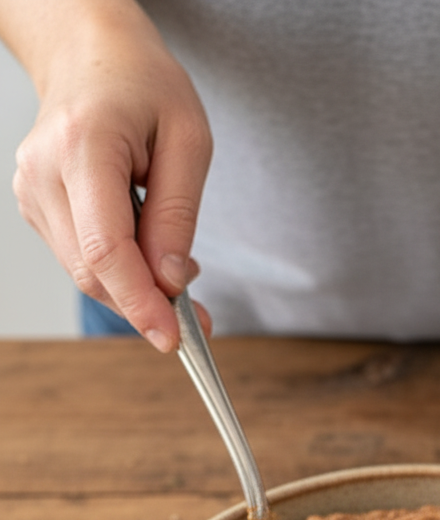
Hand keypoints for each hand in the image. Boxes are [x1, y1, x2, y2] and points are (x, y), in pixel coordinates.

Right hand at [11, 5, 211, 348]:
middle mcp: (43, 172)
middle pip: (93, 271)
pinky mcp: (36, 207)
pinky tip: (147, 250)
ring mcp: (32, 192)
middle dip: (147, 305)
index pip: (104, 248)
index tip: (172, 337)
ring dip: (136, 289)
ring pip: (85, 273)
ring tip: (178, 270)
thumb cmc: (143, 85)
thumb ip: (178, 214)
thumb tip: (171, 281)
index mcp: (82, 146)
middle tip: (200, 320)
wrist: (91, 55)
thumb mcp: (189, 140)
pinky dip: (120, 271)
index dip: (139, 302)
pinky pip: (82, 258)